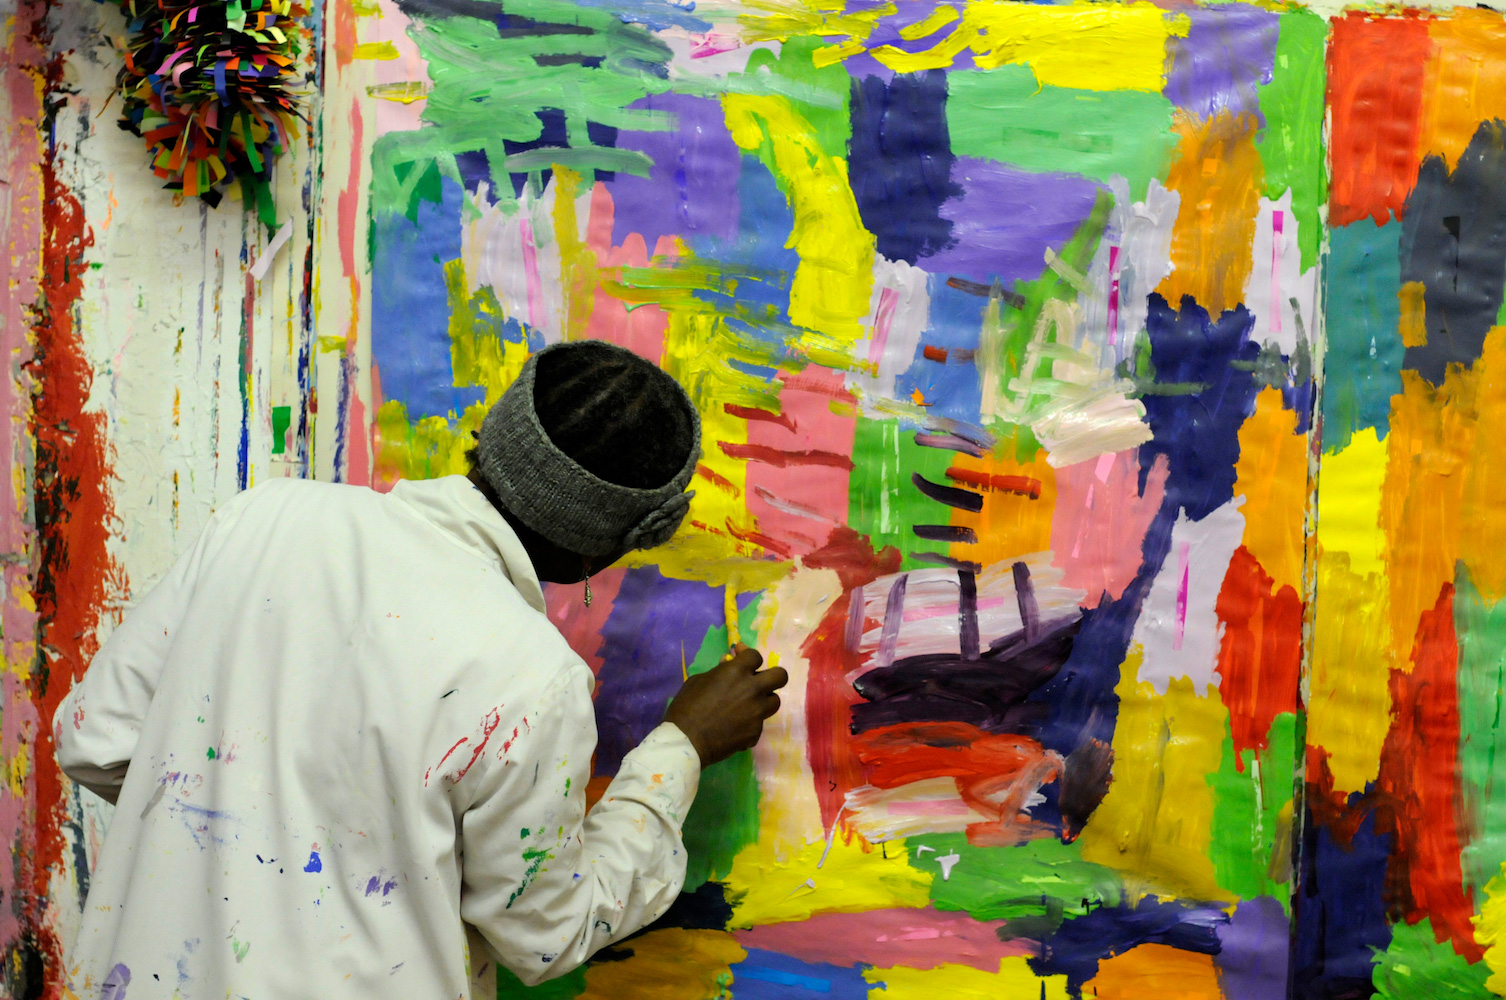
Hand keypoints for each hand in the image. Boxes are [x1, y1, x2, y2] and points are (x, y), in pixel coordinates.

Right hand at [663, 645, 787, 767]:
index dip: (748, 654)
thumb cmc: (686, 706)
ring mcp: (757, 712)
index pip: (755, 656)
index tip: (740, 656)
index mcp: (736, 672)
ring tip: (749, 705)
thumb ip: (718, 671)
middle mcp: (753, 690)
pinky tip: (736, 727)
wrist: (686, 741)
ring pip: (775, 701)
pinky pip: (759, 724)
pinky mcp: (756, 732)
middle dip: (772, 675)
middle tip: (759, 680)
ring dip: (764, 700)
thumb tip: (728, 662)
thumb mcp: (698, 681)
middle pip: (780, 676)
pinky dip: (749, 723)